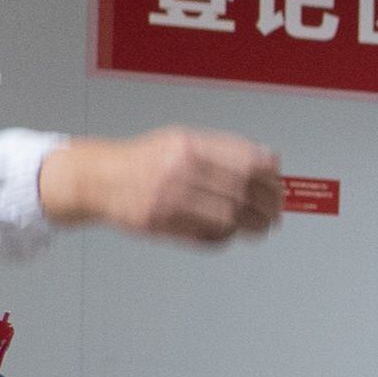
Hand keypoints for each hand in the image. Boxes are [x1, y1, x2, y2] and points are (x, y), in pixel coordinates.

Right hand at [40, 126, 285, 242]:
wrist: (98, 178)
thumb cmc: (144, 160)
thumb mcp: (182, 140)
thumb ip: (224, 149)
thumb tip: (270, 161)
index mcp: (189, 146)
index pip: (248, 161)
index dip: (272, 176)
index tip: (279, 184)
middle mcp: (179, 170)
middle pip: (244, 192)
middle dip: (269, 204)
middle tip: (277, 211)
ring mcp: (169, 198)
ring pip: (230, 217)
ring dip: (254, 224)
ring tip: (262, 226)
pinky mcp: (160, 223)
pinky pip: (206, 235)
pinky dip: (226, 236)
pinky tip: (232, 232)